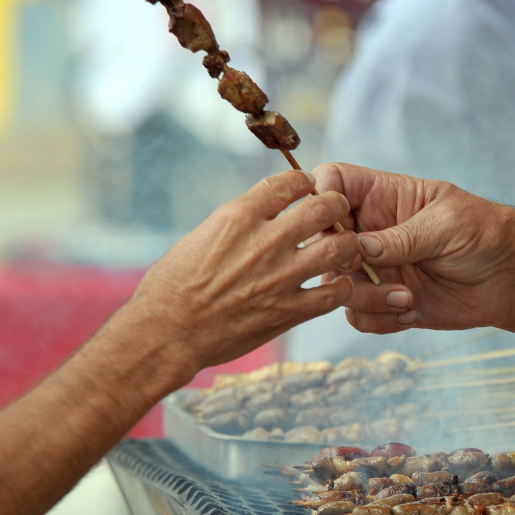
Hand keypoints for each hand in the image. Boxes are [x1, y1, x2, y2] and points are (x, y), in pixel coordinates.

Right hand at [121, 170, 361, 379]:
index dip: (306, 182)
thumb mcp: (201, 235)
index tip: (309, 188)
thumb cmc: (172, 285)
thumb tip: (263, 212)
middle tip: (336, 213)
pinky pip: (333, 294)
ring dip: (347, 244)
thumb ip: (238, 222)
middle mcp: (265, 241)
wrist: (167, 332)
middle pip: (324, 208)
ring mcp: (280, 277)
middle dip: (336, 206)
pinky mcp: (288, 311)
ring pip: (339, 248)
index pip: (289, 182)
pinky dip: (341, 288)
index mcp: (239, 216)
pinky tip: (336, 286)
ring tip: (343, 247)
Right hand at [313, 162, 514, 334]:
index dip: (322, 199)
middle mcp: (371, 231)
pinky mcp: (384, 300)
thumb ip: (401, 237)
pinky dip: (379, 319)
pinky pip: (357, 315)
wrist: (512, 278)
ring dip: (364, 297)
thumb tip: (358, 247)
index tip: (338, 225)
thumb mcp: (445, 225)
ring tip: (406, 298)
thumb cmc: (485, 234)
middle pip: (321, 239)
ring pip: (336, 284)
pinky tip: (411, 311)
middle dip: (336, 259)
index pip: (333, 183)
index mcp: (384, 196)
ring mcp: (375, 267)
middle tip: (364, 268)